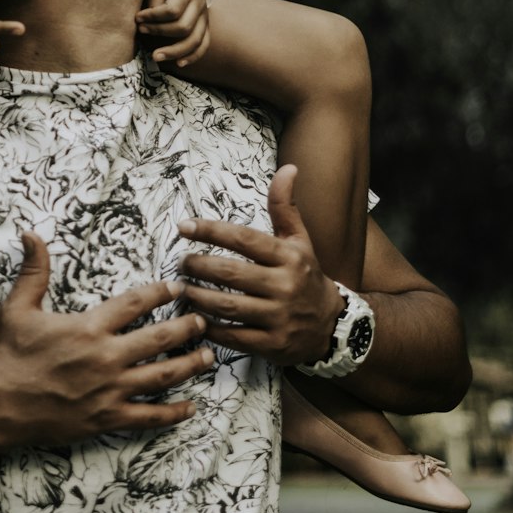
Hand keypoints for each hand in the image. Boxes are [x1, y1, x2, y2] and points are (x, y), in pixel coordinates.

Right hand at [0, 232, 213, 440]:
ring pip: (162, 376)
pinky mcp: (107, 418)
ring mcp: (109, 390)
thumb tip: (31, 233)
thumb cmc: (8, 355)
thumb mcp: (17, 307)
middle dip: (186, 327)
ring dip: (189, 365)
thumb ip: (34, 270)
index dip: (160, 293)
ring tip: (209, 356)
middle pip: (159, 338)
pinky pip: (148, 416)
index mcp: (88, 327)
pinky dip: (172, 413)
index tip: (178, 287)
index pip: (135, 303)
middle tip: (203, 319)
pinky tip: (190, 407)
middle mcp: (105, 357)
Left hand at [136, 0, 209, 67]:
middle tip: (141, 31)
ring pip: (195, 40)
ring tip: (155, 56)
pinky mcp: (205, 26)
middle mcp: (200, 2)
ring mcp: (205, 16)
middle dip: (159, 33)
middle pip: (184, 27)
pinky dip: (192, 56)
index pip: (172, 10)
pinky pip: (203, 45)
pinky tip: (178, 63)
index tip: (137, 18)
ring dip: (174, 51)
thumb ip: (154, 1)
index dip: (153, 17)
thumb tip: (148, 24)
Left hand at [178, 165, 343, 364]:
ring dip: (198, 297)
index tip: (184, 227)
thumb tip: (287, 168)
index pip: (244, 239)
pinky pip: (233, 337)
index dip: (211, 231)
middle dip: (199, 266)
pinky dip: (210, 328)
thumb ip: (285, 206)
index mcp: (289, 257)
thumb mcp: (299, 240)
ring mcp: (278, 318)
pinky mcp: (272, 345)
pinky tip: (195, 318)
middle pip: (231, 274)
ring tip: (181, 288)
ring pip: (228, 306)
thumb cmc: (306, 276)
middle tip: (181, 262)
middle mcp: (285, 286)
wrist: (331, 326)